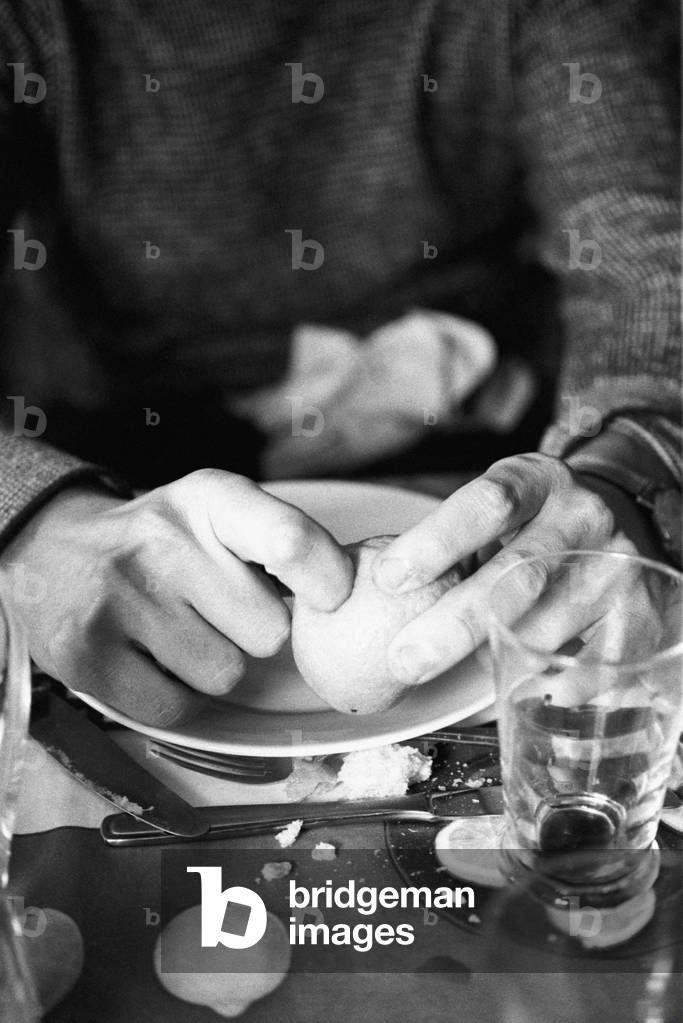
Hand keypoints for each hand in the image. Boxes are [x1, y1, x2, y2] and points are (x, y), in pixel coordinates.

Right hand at [0, 470, 351, 724]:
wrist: (51, 552)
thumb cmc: (160, 540)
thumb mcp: (217, 513)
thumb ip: (281, 543)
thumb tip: (351, 597)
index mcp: (208, 499)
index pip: (288, 540)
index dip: (326, 579)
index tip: (332, 598)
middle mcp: (163, 541)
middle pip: (268, 632)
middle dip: (251, 632)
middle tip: (211, 609)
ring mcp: (119, 598)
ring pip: (225, 675)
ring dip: (210, 665)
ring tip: (172, 628)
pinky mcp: (87, 654)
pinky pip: (178, 709)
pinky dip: (174, 696)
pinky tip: (147, 657)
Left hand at [371, 453, 657, 685]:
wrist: (618, 513)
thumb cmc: (532, 521)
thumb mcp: (495, 507)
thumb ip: (447, 541)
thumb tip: (368, 594)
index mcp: (536, 480)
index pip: (487, 503)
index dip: (435, 541)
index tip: (387, 579)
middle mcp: (582, 516)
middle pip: (517, 574)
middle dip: (453, 624)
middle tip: (404, 660)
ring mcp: (618, 562)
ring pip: (553, 623)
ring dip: (498, 658)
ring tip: (455, 674)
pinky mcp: (644, 608)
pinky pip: (599, 660)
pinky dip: (556, 683)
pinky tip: (522, 689)